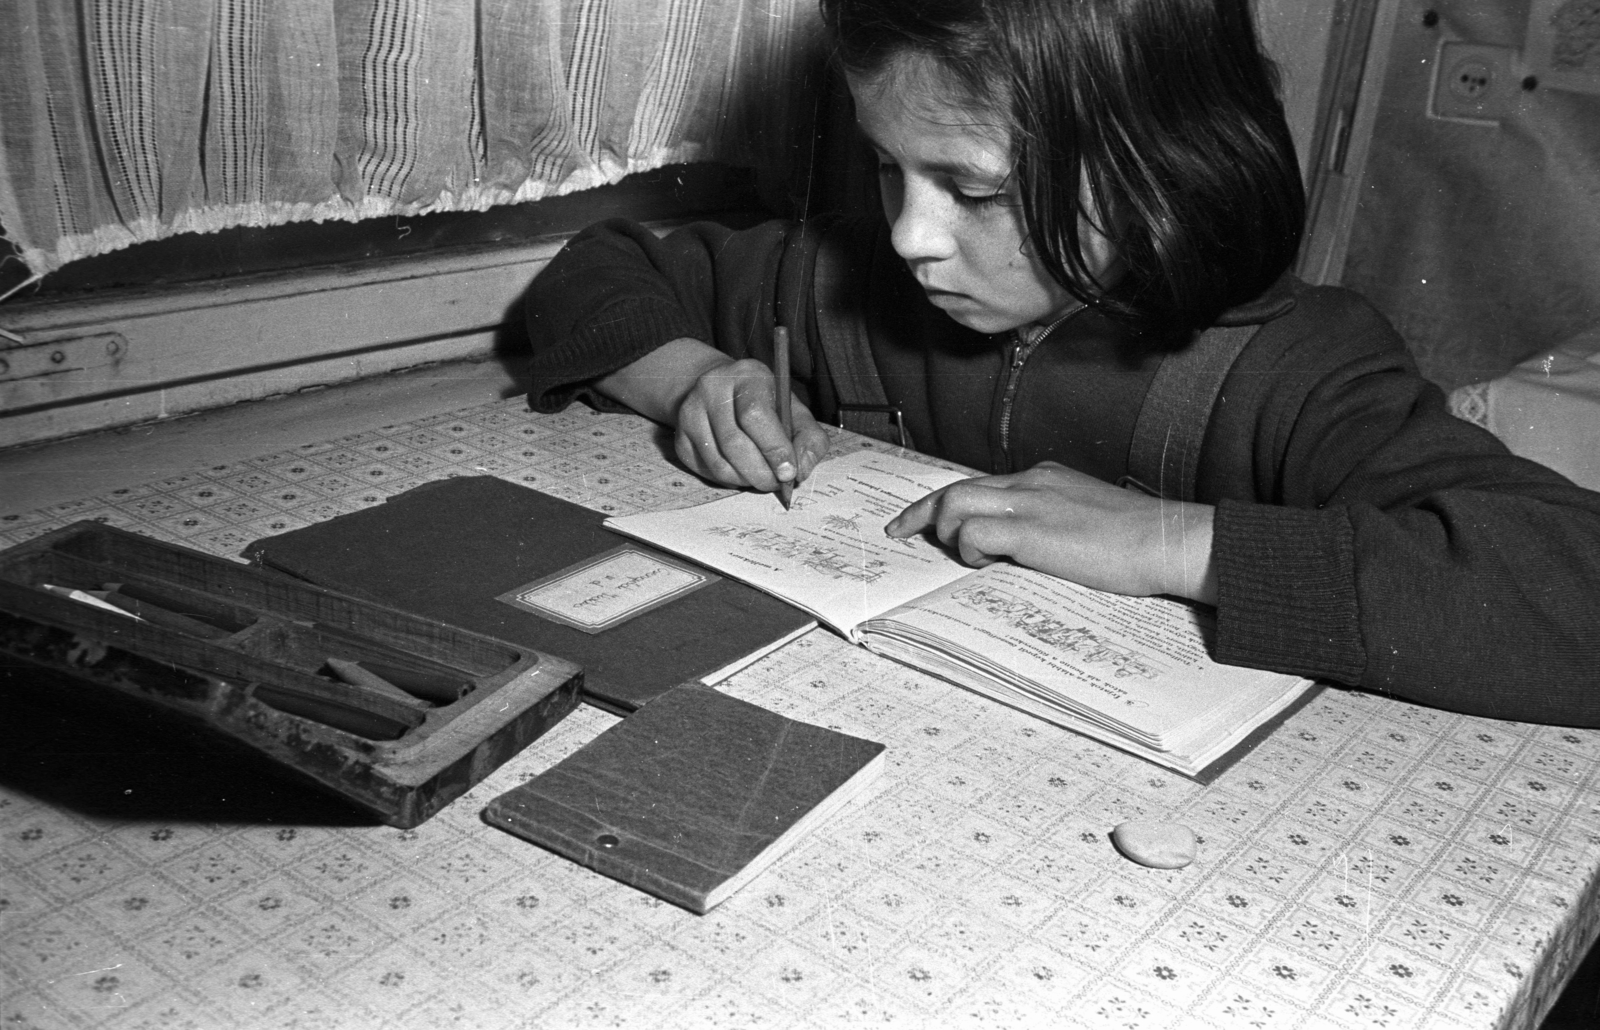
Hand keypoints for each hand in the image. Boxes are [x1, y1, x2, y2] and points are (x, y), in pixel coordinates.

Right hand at [673, 356, 829, 492]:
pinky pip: (704, 470)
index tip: (788, 471)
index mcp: (747, 375)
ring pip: (717, 462)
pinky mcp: (680, 436)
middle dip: (760, 472)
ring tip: (761, 479)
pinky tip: (740, 472)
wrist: (722, 391)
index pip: (755, 414)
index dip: (773, 448)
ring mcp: (690, 412)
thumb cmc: (766, 404)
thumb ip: (809, 439)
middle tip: (775, 483)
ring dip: (744, 480)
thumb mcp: (794, 412)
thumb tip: (801, 470)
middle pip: (734, 443)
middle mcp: (712, 388)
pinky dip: (727, 480)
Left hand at [884, 461, 1218, 603]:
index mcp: (1042, 478)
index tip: (920, 519)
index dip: (944, 502)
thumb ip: (1048, 525)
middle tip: (899, 533)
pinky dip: (968, 550)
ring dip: (948, 533)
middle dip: (921, 513)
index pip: (979, 484)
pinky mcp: (1031, 530)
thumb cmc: (1135, 541)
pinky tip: (985, 564)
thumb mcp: (1084, 521)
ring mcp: (1029, 503)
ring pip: (955, 504)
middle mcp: (1029, 482)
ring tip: (966, 558)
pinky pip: (974, 533)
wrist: (1165, 539)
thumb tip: (1021, 548)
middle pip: (955, 488)